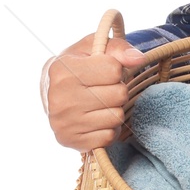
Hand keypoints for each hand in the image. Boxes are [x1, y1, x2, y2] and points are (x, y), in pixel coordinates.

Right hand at [44, 28, 144, 150]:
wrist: (50, 93)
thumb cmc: (76, 67)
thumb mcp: (92, 48)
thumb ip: (117, 48)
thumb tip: (138, 58)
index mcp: (63, 70)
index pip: (113, 69)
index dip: (115, 69)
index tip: (102, 71)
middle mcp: (60, 98)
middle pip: (119, 94)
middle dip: (117, 90)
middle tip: (103, 89)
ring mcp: (64, 123)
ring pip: (116, 117)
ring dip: (114, 110)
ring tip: (100, 104)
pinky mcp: (70, 141)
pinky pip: (109, 136)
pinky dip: (108, 128)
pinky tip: (96, 119)